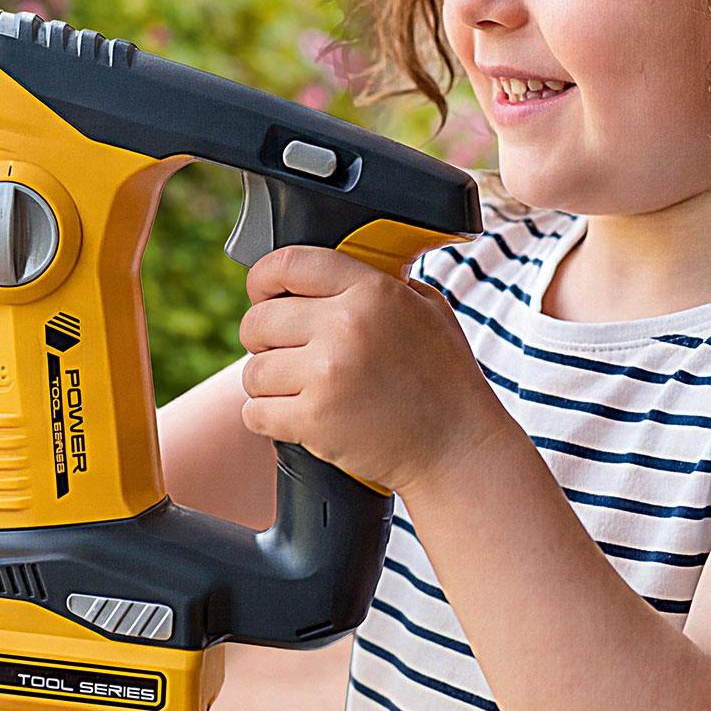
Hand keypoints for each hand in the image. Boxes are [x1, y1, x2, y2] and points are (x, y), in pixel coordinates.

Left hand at [238, 245, 509, 499]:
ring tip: (299, 390)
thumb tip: (332, 271)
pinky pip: (255, 412)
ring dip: (268, 383)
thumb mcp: (426, 308)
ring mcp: (328, 375)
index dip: (263, 278)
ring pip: (253, 370)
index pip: (288, 263)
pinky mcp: (314, 420)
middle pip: (258, 320)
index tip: (262, 292)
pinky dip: (267, 418)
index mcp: (371, 291)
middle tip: (288, 354)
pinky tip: (294, 417)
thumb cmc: (444, 379)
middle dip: (263, 338)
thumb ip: (379, 282)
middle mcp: (346, 326)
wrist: (457, 447)